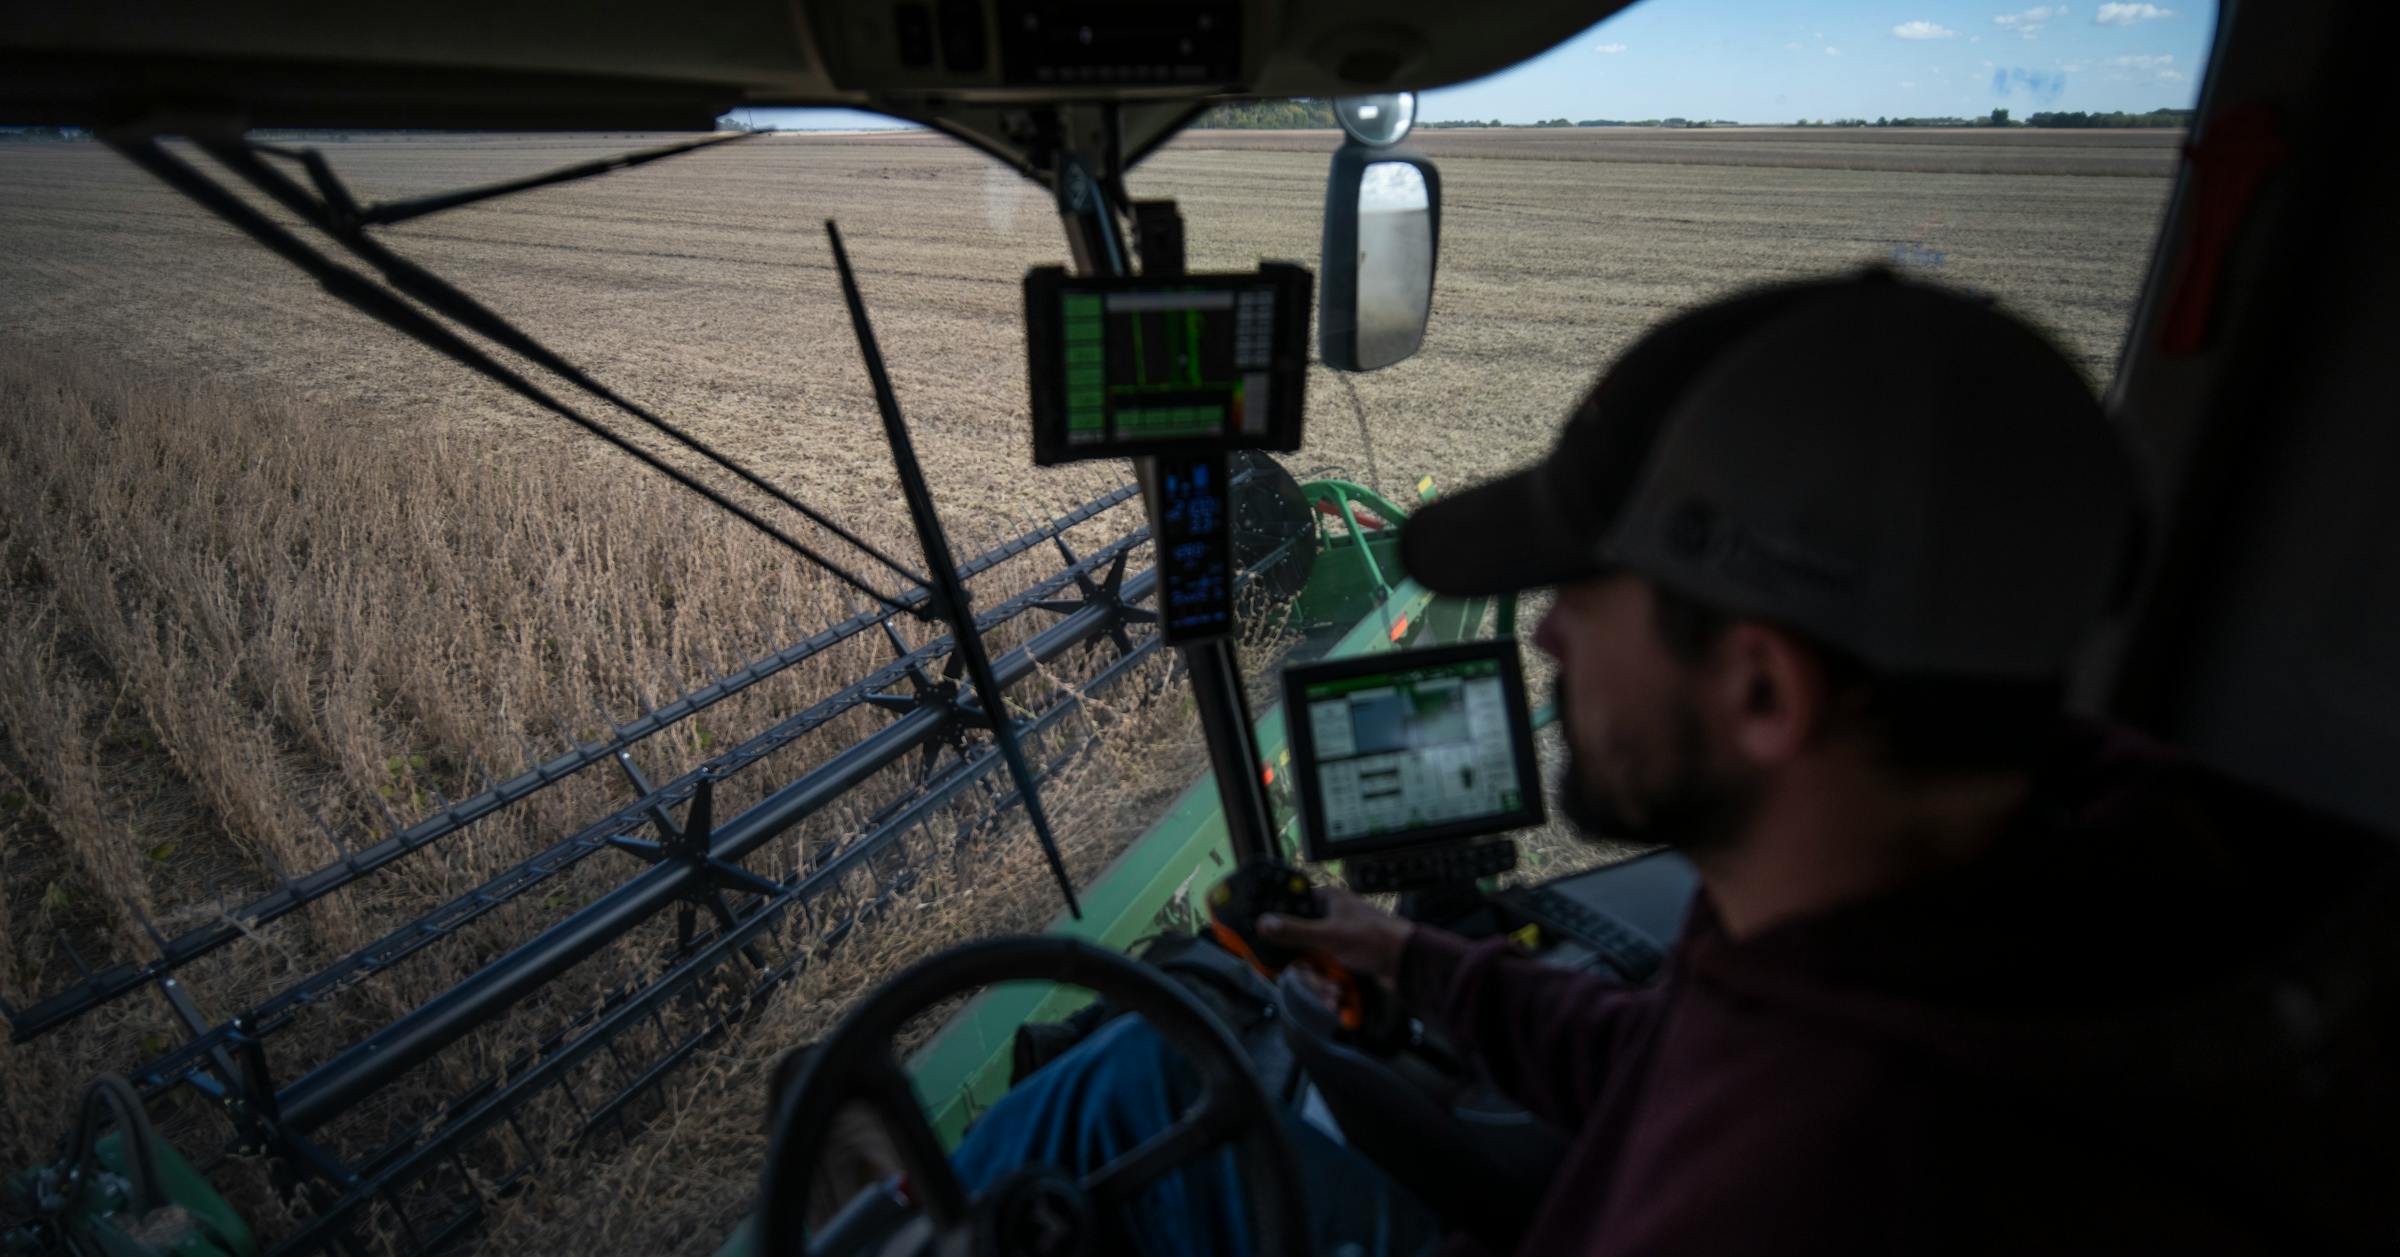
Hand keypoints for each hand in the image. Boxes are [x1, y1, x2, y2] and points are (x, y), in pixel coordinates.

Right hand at [1257, 885, 1414, 985]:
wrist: (1408, 966)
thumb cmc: (1373, 940)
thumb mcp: (1329, 936)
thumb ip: (1293, 931)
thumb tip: (1262, 923)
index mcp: (1327, 902)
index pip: (1292, 909)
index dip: (1280, 930)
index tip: (1270, 950)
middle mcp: (1329, 919)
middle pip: (1299, 946)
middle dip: (1307, 970)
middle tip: (1316, 980)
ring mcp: (1337, 942)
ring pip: (1312, 965)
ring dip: (1320, 984)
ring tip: (1334, 995)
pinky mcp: (1345, 962)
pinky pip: (1326, 975)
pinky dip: (1330, 988)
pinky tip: (1338, 999)